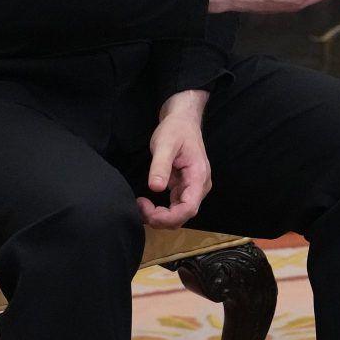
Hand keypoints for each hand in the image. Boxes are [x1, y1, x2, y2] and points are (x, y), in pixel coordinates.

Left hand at [139, 89, 210, 228]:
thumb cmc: (175, 130)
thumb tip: (155, 188)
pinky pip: (176, 207)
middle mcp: (200, 186)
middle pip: (184, 215)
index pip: (188, 208)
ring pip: (180, 214)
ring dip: (160, 216)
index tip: (146, 209)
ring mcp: (194, 188)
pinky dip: (162, 210)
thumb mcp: (165, 144)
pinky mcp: (186, 187)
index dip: (167, 216)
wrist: (183, 120)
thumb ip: (160, 166)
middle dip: (161, 218)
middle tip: (139, 206)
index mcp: (198, 176)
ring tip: (141, 205)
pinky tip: (147, 203)